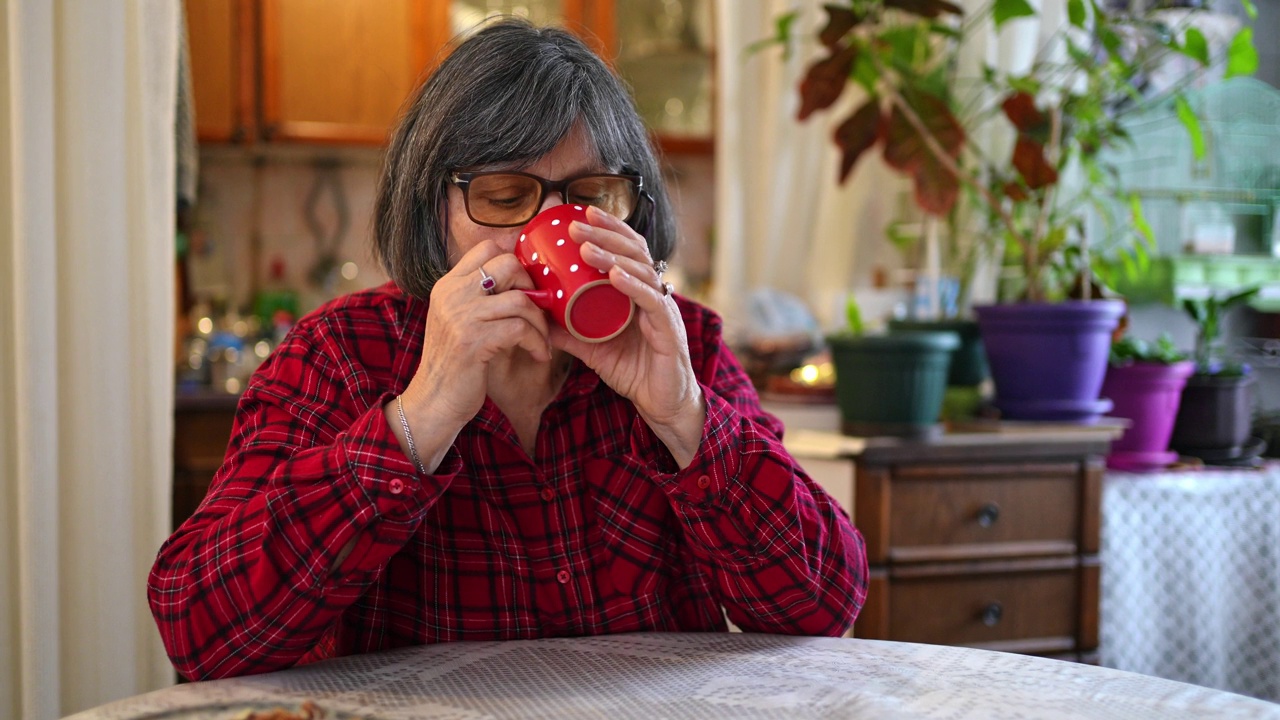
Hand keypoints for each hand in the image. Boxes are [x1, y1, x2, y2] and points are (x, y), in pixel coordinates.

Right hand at [395, 239, 552, 465]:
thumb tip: (524, 283)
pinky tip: (539, 355)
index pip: (487, 248)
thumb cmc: (454, 364)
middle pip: (508, 264)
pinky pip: (521, 329)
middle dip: (532, 287)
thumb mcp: (460, 322)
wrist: (434, 401)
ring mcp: (461, 315)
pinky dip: (538, 343)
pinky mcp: (473, 340)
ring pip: (520, 299)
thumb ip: (480, 299)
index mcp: (448, 285)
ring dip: (540, 323)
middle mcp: (452, 294)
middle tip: (537, 311)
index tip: (527, 288)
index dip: (515, 263)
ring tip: (542, 340)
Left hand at [559, 207, 705, 465]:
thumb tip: (537, 318)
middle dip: (605, 233)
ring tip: (587, 247)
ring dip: (613, 256)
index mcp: (639, 293)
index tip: (581, 212)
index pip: (627, 250)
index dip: (608, 228)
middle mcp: (654, 294)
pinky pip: (651, 302)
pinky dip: (633, 286)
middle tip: (576, 223)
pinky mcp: (668, 329)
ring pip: (641, 271)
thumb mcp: (594, 348)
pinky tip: (615, 275)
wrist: (661, 404)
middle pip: (634, 252)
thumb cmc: (634, 372)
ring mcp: (663, 310)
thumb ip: (569, 333)